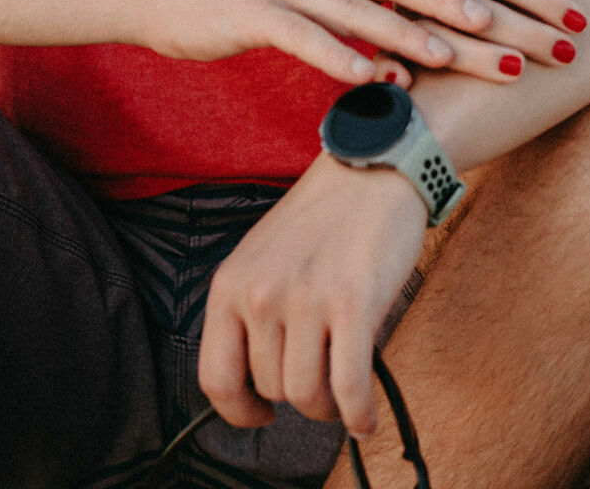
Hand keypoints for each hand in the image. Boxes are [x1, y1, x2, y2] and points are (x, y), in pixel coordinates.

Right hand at [141, 0, 525, 85]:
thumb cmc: (245, 2)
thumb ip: (366, 7)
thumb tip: (425, 39)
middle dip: (476, 3)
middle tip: (527, 32)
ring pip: (363, 4)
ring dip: (414, 29)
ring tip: (462, 53)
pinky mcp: (253, 15)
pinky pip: (304, 36)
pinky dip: (341, 56)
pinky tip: (375, 80)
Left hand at [200, 155, 425, 435]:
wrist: (373, 170)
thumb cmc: (323, 218)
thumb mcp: (262, 257)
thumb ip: (250, 311)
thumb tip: (257, 384)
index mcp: (230, 285)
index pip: (216, 377)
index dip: (238, 411)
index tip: (260, 415)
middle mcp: (261, 295)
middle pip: (270, 389)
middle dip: (297, 396)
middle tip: (322, 381)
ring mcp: (306, 300)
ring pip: (306, 396)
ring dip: (328, 409)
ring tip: (342, 397)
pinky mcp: (353, 304)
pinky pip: (349, 388)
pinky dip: (359, 416)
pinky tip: (365, 420)